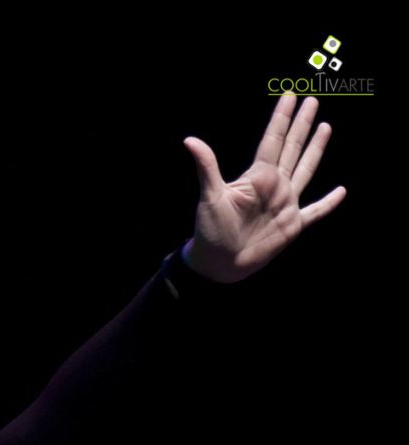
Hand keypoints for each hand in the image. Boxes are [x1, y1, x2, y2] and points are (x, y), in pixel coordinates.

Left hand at [181, 94, 346, 283]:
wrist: (218, 264)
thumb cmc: (210, 230)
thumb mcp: (209, 196)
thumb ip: (206, 167)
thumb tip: (189, 140)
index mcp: (258, 176)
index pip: (273, 140)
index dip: (282, 118)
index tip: (290, 95)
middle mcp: (275, 186)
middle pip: (292, 148)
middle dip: (302, 124)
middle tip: (312, 100)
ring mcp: (285, 204)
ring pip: (306, 170)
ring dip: (316, 149)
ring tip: (325, 127)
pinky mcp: (293, 225)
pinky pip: (316, 211)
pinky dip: (328, 203)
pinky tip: (341, 191)